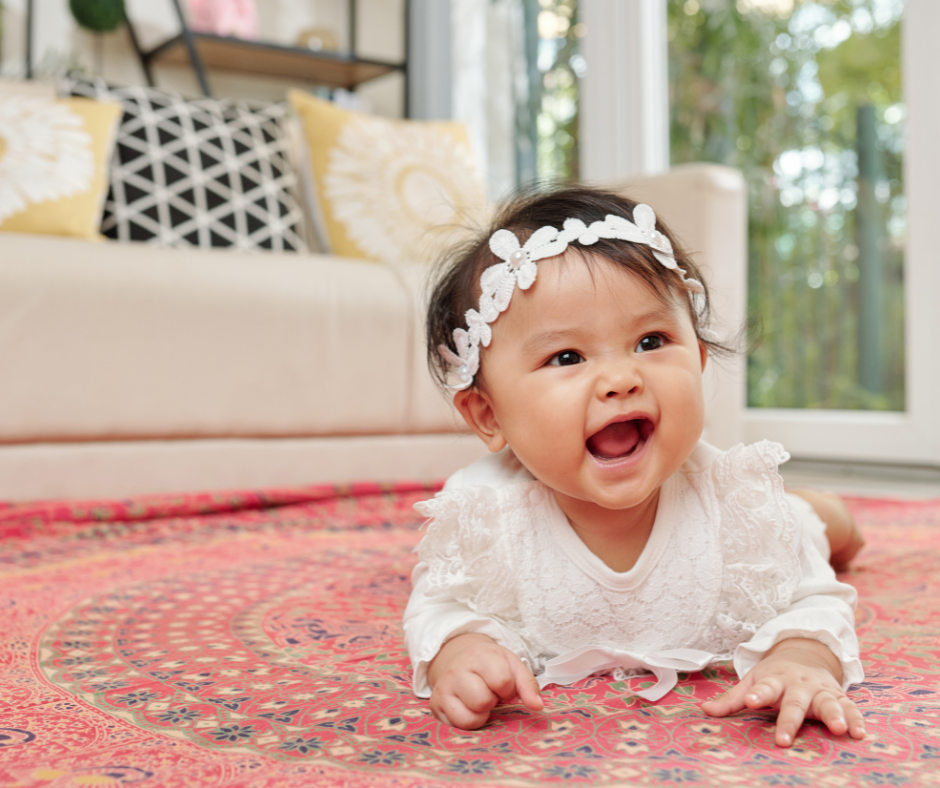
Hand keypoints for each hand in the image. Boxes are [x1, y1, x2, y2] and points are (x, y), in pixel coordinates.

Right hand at [427, 633, 543, 728]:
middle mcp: (456, 670)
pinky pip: (458, 727)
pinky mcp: (436, 706)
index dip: (508, 688)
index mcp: (479, 655)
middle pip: (483, 700)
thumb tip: (537, 706)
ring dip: (481, 714)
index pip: (501, 680)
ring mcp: (443, 688)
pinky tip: (469, 708)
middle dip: (492, 700)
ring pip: (470, 718)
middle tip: (489, 692)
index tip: (503, 684)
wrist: (460, 660)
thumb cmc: (490, 665)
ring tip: (479, 700)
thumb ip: (527, 684)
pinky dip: (469, 722)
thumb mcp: (511, 665)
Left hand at [701, 637, 865, 746]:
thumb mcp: (752, 680)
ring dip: (834, 715)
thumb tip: (703, 711)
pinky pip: (850, 707)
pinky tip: (860, 733)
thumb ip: (731, 699)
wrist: (806, 655)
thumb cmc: (775, 675)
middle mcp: (799, 684)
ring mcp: (821, 690)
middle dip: (790, 720)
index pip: (765, 687)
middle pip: (795, 702)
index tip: (751, 701)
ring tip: (839, 730)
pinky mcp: (838, 697)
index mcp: (776, 679)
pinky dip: (856, 719)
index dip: (758, 693)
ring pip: (828, 703)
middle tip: (783, 739)